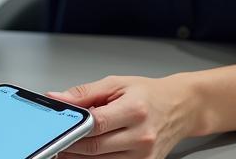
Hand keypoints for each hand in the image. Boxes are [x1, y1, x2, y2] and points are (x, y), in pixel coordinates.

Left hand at [50, 74, 194, 158]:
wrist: (177, 108)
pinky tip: (88, 154)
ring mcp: (145, 156)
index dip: (74, 127)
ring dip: (82, 157)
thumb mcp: (115, 83)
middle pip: (97, 147)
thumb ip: (84, 93)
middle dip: (73, 145)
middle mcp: (142, 136)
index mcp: (134, 110)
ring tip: (70, 146)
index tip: (58, 128)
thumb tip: (59, 98)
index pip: (97, 124)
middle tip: (58, 139)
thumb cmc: (147, 94)